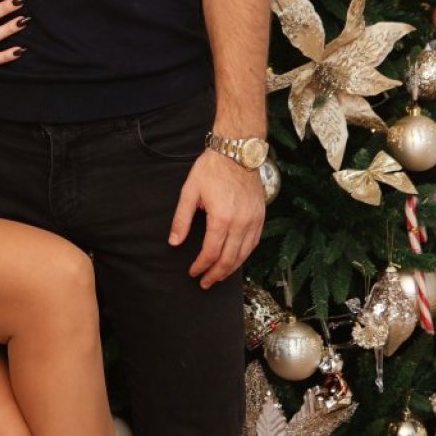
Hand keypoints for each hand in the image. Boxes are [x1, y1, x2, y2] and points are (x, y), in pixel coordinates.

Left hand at [169, 150, 264, 288]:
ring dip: (230, 269)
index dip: (201, 266)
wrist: (237, 152)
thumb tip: (174, 242)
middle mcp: (240, 223)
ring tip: (218, 276)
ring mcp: (253, 221)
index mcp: (221, 218)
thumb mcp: (190, 191)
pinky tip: (236, 260)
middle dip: (215, 274)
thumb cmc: (212, 169)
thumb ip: (181, 219)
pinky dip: (244, 256)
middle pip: (228, 259)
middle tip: (205, 283)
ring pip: (243, 255)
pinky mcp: (260, 217)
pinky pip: (254, 244)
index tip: (193, 272)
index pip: (211, 252)